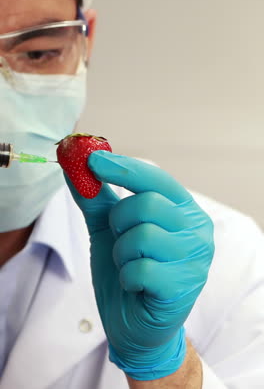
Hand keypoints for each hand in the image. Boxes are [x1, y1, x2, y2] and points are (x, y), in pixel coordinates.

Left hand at [65, 151, 213, 380]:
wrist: (136, 327)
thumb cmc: (128, 272)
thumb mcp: (109, 230)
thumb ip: (96, 197)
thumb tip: (74, 162)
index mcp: (184, 209)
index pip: (156, 178)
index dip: (123, 168)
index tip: (92, 160)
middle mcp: (197, 229)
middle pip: (147, 204)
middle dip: (119, 221)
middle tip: (119, 239)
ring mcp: (195, 259)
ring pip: (143, 236)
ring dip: (122, 253)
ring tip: (129, 266)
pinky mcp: (184, 287)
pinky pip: (141, 269)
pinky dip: (126, 277)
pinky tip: (135, 287)